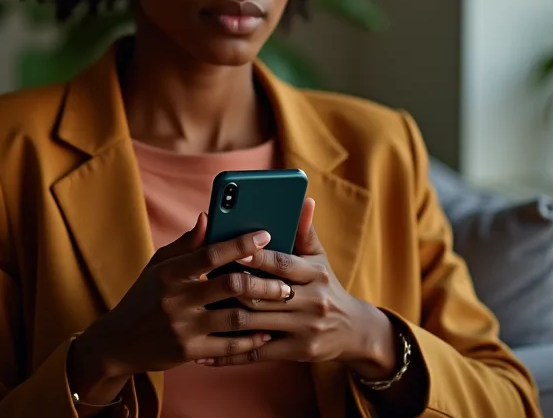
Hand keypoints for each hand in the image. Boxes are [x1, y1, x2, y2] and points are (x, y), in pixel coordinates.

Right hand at [69, 213, 291, 390]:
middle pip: (230, 286)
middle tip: (286, 280)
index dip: (240, 243)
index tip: (265, 234)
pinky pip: (228, 346)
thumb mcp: (159, 265)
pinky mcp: (189, 352)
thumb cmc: (146, 296)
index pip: (210, 253)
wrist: (119, 343)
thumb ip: (186, 243)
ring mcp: (183, 328)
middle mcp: (176, 300)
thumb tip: (208, 216)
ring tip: (283, 301)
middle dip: (263, 281)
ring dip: (263, 309)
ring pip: (234, 317)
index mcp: (169, 273)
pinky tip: (267, 331)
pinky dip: (251, 339)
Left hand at [201, 198, 396, 378]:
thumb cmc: (326, 285)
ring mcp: (304, 329)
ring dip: (225, 315)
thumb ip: (305, 230)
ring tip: (199, 307)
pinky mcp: (296, 352)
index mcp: (315, 274)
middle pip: (263, 294)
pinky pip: (256, 353)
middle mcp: (311, 302)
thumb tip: (303, 199)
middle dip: (233, 285)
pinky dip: (229, 353)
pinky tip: (204, 353)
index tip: (231, 249)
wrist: (353, 330)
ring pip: (256, 322)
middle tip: (205, 278)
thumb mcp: (319, 258)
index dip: (256, 256)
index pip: (281, 263)